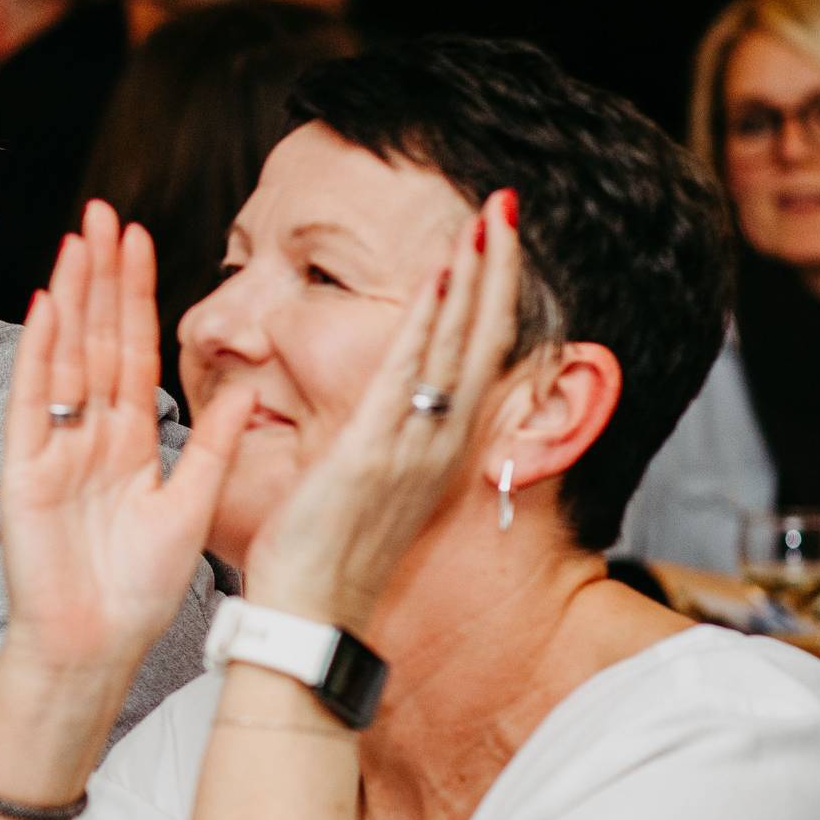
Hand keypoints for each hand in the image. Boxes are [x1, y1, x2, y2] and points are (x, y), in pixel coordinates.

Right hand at [0, 201, 249, 680]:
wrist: (94, 647)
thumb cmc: (138, 591)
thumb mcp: (193, 507)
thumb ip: (216, 446)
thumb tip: (250, 386)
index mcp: (131, 442)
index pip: (134, 351)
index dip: (137, 295)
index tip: (140, 238)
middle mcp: (89, 434)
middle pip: (97, 339)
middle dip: (101, 276)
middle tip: (103, 213)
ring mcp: (53, 448)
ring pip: (66, 357)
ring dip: (72, 298)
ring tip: (78, 241)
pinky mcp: (23, 470)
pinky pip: (32, 400)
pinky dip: (39, 354)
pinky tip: (46, 307)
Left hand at [243, 193, 521, 629]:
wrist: (312, 616)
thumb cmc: (331, 554)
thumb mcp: (372, 483)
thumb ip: (387, 438)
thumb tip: (392, 405)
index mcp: (437, 446)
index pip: (474, 352)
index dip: (489, 293)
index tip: (496, 237)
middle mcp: (438, 442)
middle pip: (480, 337)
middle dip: (495, 268)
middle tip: (507, 203)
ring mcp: (411, 447)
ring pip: (452, 346)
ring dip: (471, 279)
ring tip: (486, 220)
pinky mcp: (372, 455)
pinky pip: (406, 378)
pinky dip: (426, 326)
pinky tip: (439, 279)